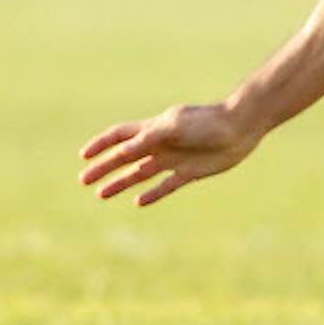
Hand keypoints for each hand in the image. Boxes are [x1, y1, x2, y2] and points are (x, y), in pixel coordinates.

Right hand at [79, 102, 261, 206]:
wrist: (239, 128)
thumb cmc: (206, 122)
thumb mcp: (173, 127)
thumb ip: (147, 139)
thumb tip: (121, 152)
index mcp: (154, 127)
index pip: (120, 135)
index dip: (101, 145)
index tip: (84, 156)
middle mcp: (161, 144)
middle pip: (125, 157)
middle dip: (104, 167)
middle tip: (84, 180)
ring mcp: (174, 159)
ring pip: (140, 173)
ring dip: (121, 183)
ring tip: (101, 195)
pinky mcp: (189, 172)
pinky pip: (166, 186)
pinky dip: (152, 194)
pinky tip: (138, 202)